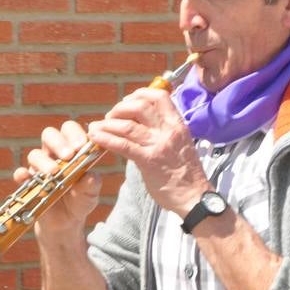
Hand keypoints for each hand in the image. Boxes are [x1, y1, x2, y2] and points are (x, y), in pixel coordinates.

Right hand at [23, 120, 101, 243]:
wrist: (66, 222)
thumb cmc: (81, 200)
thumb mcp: (90, 194)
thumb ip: (92, 184)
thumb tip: (91, 176)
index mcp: (72, 150)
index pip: (70, 131)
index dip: (75, 134)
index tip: (82, 146)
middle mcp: (54, 154)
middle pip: (49, 135)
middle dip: (59, 142)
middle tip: (69, 155)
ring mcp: (39, 168)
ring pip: (35, 154)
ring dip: (44, 161)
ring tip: (54, 173)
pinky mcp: (28, 183)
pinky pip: (20, 174)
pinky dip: (22, 174)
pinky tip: (26, 177)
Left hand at [89, 86, 209, 216]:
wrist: (194, 196)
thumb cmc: (186, 172)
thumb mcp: (180, 143)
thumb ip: (163, 131)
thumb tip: (140, 124)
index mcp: (177, 124)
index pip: (159, 96)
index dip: (139, 94)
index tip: (127, 101)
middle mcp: (169, 131)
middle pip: (140, 106)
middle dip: (120, 108)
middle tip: (110, 117)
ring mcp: (158, 145)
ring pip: (128, 126)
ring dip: (107, 124)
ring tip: (96, 128)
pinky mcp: (148, 161)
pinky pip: (123, 145)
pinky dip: (106, 139)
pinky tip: (96, 138)